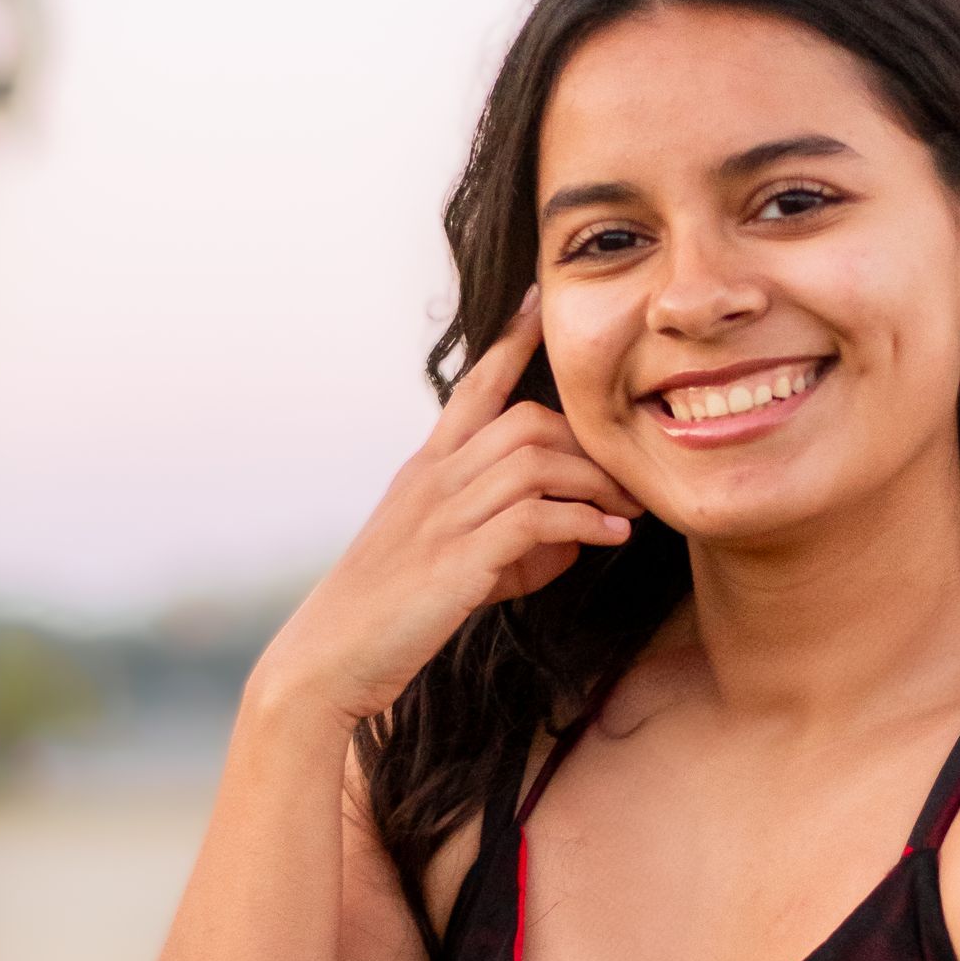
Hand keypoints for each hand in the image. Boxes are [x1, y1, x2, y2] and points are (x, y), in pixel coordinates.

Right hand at [251, 288, 643, 726]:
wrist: (329, 659)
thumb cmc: (393, 616)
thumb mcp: (453, 564)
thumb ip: (511, 542)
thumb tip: (576, 537)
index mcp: (425, 470)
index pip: (472, 387)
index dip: (510, 342)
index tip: (540, 301)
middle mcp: (432, 479)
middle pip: (524, 418)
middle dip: (586, 439)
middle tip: (630, 473)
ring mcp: (441, 514)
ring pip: (534, 459)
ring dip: (593, 482)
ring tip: (629, 510)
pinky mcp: (456, 558)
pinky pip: (534, 517)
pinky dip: (581, 523)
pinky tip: (609, 538)